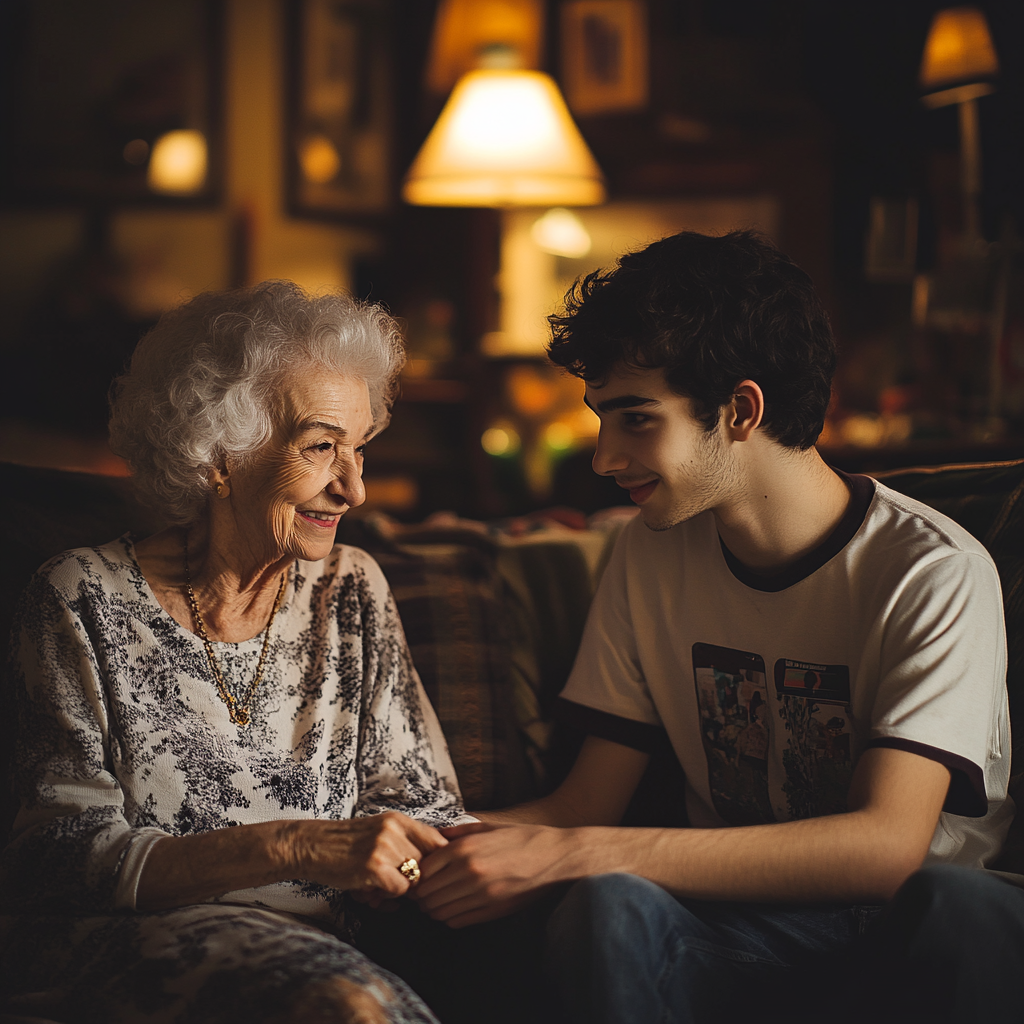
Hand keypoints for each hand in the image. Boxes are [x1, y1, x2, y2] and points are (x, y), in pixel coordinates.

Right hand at [280, 811, 446, 897]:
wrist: (310, 846)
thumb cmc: (345, 845)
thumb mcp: (379, 833)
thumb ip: (406, 845)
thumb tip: (437, 871)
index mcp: (399, 820)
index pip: (439, 840)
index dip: (440, 862)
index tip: (431, 876)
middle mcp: (395, 829)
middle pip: (429, 864)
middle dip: (416, 881)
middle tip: (395, 885)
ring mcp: (385, 847)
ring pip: (414, 880)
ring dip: (398, 890)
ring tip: (377, 887)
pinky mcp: (374, 866)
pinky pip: (399, 890)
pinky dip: (386, 896)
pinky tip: (368, 890)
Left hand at [414, 822, 569, 927]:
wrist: (554, 857)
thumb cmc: (522, 838)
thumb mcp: (488, 827)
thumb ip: (459, 832)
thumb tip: (435, 836)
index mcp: (464, 849)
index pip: (423, 870)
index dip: (417, 874)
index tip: (420, 875)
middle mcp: (468, 873)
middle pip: (427, 893)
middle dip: (422, 894)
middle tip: (425, 890)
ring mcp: (479, 895)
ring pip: (438, 911)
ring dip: (434, 907)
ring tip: (439, 899)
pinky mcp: (491, 911)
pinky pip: (456, 921)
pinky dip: (449, 917)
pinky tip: (455, 907)